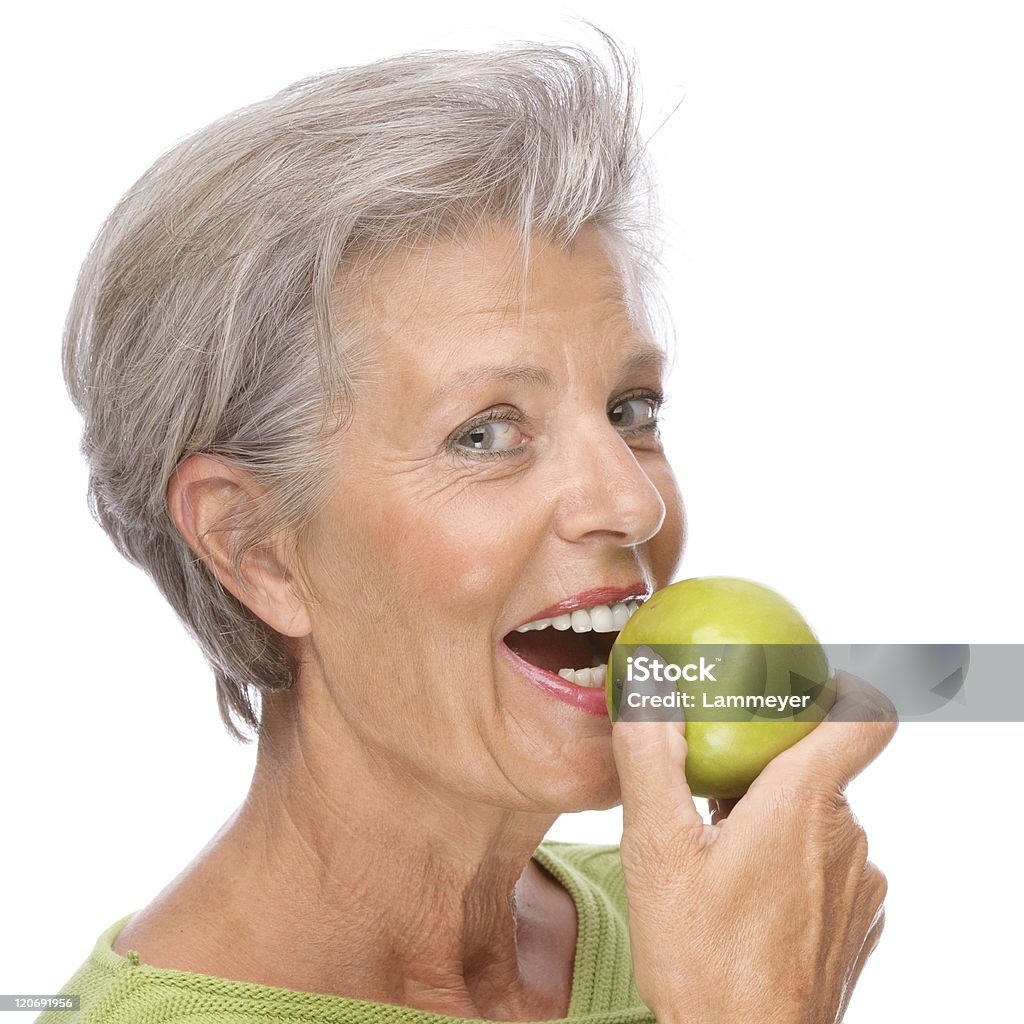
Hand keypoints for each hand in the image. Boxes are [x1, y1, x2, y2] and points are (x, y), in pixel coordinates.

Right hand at [611, 671, 895, 1023]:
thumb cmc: (703, 958)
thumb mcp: (657, 852)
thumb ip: (651, 760)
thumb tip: (647, 686)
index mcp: (803, 804)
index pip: (864, 718)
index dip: (846, 690)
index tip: (806, 686)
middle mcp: (846, 837)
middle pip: (821, 770)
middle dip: (769, 770)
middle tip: (711, 789)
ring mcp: (858, 884)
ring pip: (821, 820)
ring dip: (777, 820)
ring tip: (720, 852)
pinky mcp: (857, 921)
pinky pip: (829, 865)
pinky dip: (793, 863)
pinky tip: (746, 897)